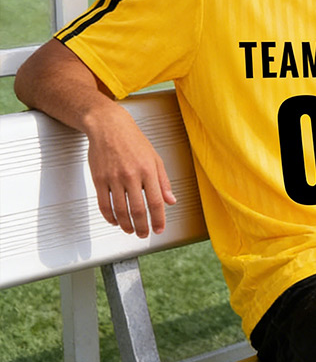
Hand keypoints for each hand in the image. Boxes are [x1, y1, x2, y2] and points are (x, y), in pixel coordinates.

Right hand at [86, 106, 175, 237]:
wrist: (109, 127)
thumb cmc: (134, 141)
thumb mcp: (155, 158)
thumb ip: (163, 181)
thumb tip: (171, 201)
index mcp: (148, 170)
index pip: (156, 202)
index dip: (158, 220)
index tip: (159, 229)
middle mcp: (131, 175)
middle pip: (138, 210)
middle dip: (142, 227)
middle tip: (144, 234)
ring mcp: (114, 178)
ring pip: (120, 210)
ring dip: (126, 225)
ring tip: (131, 230)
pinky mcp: (99, 179)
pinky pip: (104, 204)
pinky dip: (110, 217)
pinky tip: (115, 221)